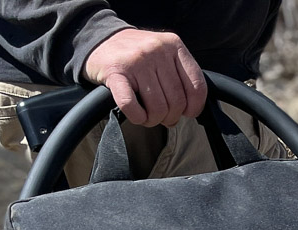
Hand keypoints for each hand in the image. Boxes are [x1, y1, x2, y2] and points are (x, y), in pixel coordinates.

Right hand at [83, 28, 205, 127]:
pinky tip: (136, 115)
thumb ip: (180, 76)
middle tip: (160, 116)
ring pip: (157, 108)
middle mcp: (157, 50)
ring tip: (147, 116)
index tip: (186, 113)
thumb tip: (189, 111)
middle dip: (170, 116)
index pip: (197, 86)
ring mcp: (136, 60)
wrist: (101, 41)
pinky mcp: (115, 71)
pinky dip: (137, 117)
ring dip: (152, 120)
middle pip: (177, 101)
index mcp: (174, 45)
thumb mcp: (165, 55)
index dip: (194, 107)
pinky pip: (131, 106)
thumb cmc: (137, 55)